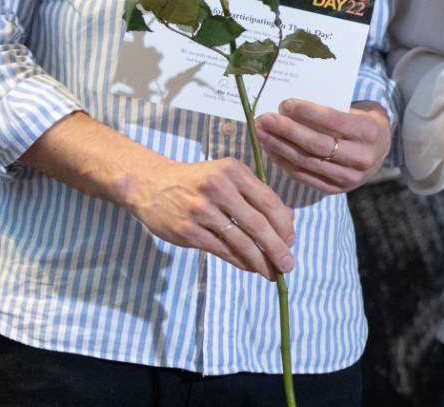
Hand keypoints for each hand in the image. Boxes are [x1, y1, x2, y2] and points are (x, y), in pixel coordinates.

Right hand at [120, 155, 294, 280]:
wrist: (152, 185)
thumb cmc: (199, 182)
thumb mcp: (227, 177)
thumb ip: (256, 195)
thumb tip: (289, 221)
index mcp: (234, 171)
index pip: (268, 201)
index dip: (284, 225)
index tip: (292, 241)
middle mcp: (219, 188)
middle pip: (258, 224)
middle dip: (277, 248)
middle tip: (288, 265)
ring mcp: (202, 210)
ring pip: (240, 241)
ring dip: (260, 260)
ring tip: (272, 273)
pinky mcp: (188, 231)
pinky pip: (221, 250)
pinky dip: (239, 261)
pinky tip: (250, 268)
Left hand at [255, 99, 390, 194]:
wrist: (378, 151)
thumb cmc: (361, 123)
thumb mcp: (355, 112)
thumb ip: (330, 110)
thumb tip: (289, 107)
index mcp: (369, 132)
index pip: (334, 121)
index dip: (308, 112)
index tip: (286, 103)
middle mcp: (362, 158)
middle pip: (317, 144)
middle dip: (287, 131)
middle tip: (265, 119)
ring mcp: (349, 178)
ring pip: (307, 162)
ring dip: (280, 147)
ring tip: (262, 133)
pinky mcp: (335, 189)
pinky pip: (304, 176)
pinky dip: (284, 163)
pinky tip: (271, 150)